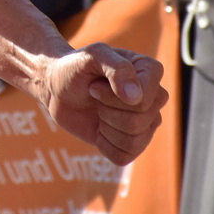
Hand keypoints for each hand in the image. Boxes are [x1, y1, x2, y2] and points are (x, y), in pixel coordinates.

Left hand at [38, 44, 167, 165]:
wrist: (58, 88)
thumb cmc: (76, 68)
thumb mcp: (92, 57)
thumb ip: (116, 70)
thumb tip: (136, 98)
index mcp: (151, 71)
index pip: (143, 101)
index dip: (111, 98)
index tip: (94, 85)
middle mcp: (155, 97)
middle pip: (138, 121)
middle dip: (106, 111)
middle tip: (94, 95)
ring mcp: (147, 121)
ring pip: (134, 141)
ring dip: (105, 127)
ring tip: (98, 110)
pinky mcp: (134, 142)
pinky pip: (125, 157)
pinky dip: (104, 145)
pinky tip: (99, 129)